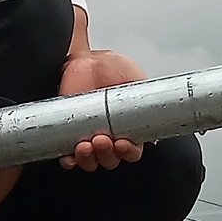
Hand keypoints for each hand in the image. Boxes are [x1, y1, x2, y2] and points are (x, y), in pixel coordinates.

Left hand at [57, 49, 145, 169]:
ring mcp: (88, 137)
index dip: (129, 152)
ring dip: (88, 159)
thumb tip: (153, 109)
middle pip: (110, 160)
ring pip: (90, 161)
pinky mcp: (68, 135)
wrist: (85, 60)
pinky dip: (69, 160)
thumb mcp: (134, 79)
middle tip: (102, 139)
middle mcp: (110, 137)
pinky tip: (69, 155)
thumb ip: (144, 96)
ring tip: (85, 145)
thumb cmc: (112, 68)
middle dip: (107, 154)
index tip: (123, 143)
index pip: (132, 151)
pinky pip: (68, 157)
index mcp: (129, 129)